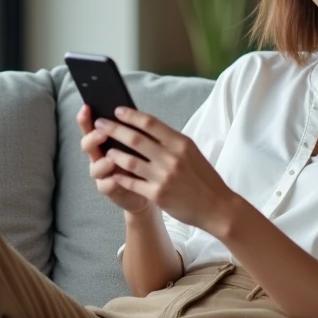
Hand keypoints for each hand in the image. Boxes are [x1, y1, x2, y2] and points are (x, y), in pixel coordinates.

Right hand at [77, 104, 150, 214]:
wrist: (148, 187)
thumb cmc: (141, 159)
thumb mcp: (137, 141)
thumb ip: (131, 129)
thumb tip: (129, 110)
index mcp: (103, 140)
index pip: (90, 127)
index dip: (85, 118)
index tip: (86, 107)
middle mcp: (98, 156)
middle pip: (87, 145)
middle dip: (93, 138)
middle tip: (103, 133)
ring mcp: (102, 173)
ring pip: (94, 168)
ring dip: (102, 162)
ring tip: (112, 159)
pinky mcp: (108, 188)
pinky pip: (105, 185)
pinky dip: (111, 181)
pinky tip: (117, 178)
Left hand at [93, 106, 240, 233]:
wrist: (217, 207)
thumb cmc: (203, 178)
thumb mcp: (191, 153)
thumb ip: (170, 141)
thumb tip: (145, 127)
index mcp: (181, 143)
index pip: (151, 123)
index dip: (131, 115)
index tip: (117, 110)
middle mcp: (172, 157)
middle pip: (135, 139)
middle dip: (114, 129)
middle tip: (100, 124)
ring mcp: (164, 177)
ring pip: (129, 160)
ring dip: (113, 153)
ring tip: (104, 149)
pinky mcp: (158, 195)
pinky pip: (131, 182)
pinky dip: (119, 176)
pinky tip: (112, 172)